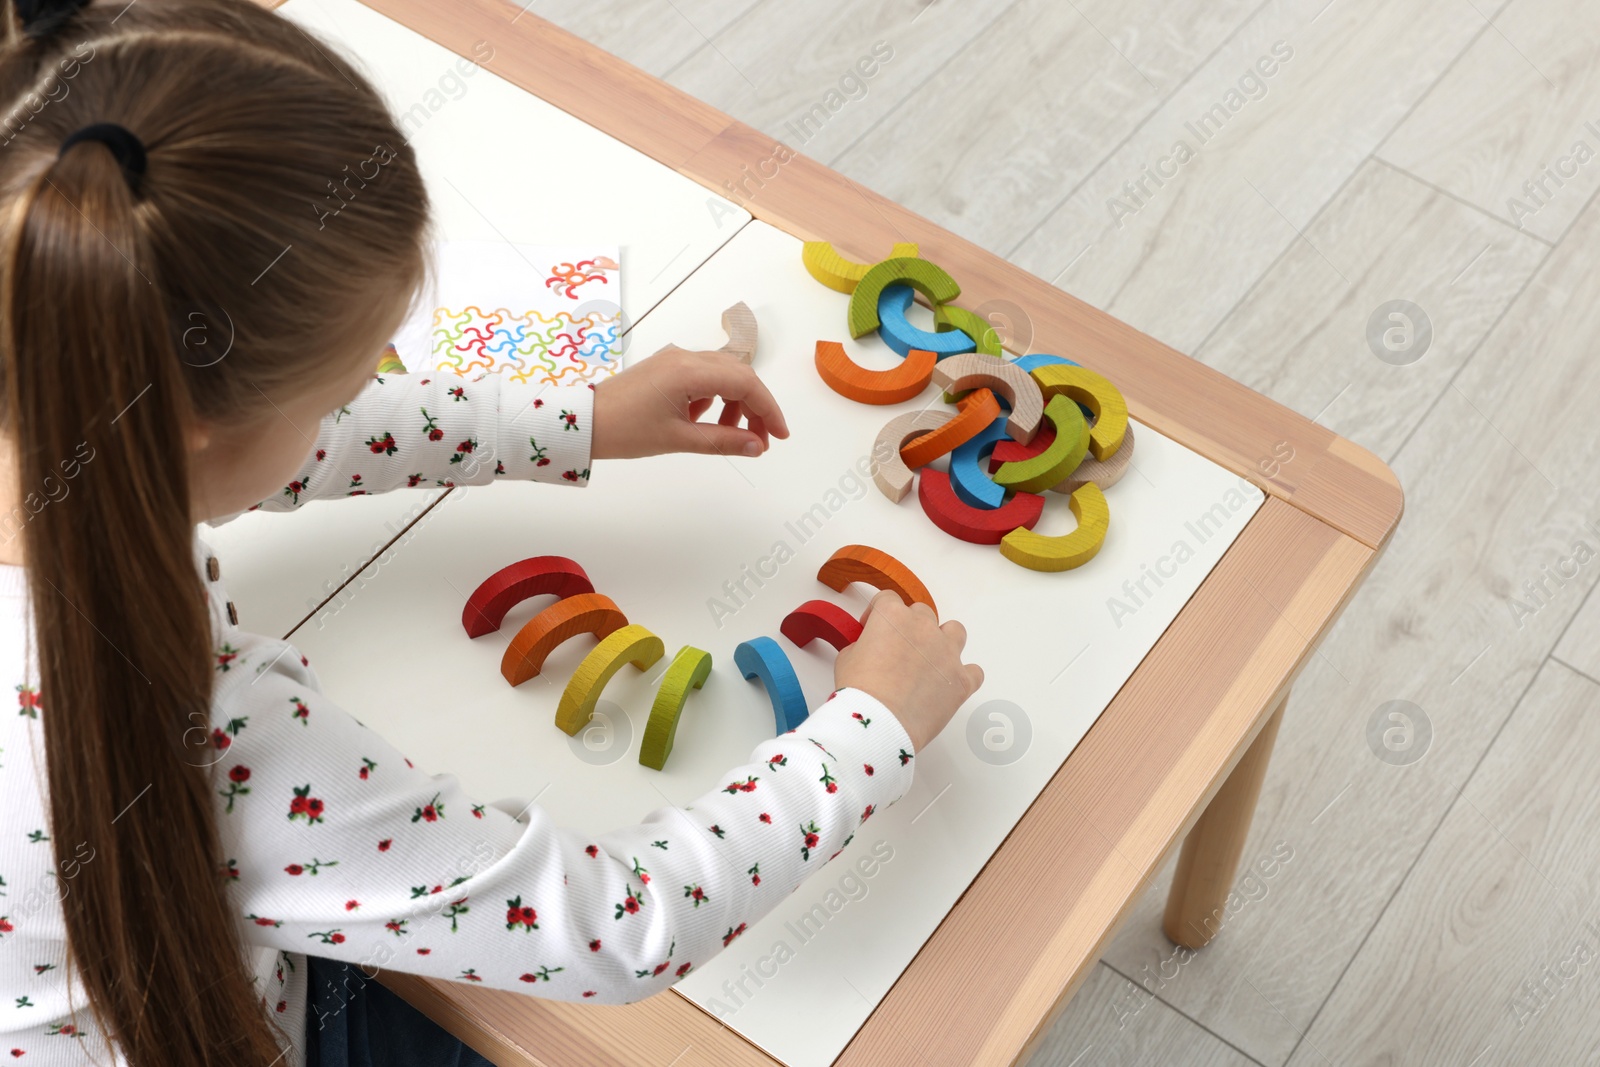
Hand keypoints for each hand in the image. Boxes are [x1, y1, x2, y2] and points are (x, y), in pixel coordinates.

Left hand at [590, 347, 789, 459]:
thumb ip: (722, 441)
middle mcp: (685, 357)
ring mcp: (674, 359)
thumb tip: (757, 446)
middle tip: (760, 440)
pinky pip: (703, 376)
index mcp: (689, 371)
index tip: (779, 436)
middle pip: (738, 374)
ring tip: (730, 434)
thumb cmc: (625, 431)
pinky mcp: (665, 367)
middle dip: (755, 407)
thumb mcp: (678, 439)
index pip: (745, 383)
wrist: (582, 422)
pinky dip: (714, 397)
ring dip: (735, 402)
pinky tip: (703, 420)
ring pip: (722, 374)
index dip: (768, 409)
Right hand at [833, 591, 982, 751]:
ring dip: (944, 641)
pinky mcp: (961, 680)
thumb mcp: (846, 658)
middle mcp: (924, 627)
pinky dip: (963, 676)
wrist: (880, 722)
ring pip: (954, 631)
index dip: (878, 614)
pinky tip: (950, 685)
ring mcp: (947, 652)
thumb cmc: (859, 692)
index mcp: (893, 616)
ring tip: (930, 660)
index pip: (888, 599)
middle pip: (921, 613)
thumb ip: (862, 645)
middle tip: (897, 651)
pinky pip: (973, 671)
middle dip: (909, 628)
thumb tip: (869, 650)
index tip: (872, 629)